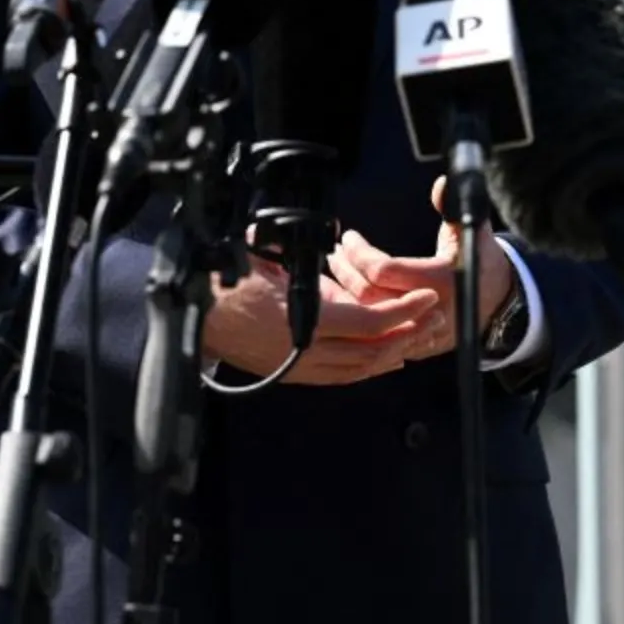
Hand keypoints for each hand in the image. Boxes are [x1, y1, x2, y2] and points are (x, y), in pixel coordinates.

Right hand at [200, 254, 440, 385]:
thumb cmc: (221, 284)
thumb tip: (330, 246)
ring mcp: (299, 367)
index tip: (426, 298)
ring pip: (359, 370)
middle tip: (433, 319)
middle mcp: (306, 351)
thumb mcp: (267, 259)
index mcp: (304, 321)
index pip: (368, 324)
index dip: (403, 312)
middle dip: (407, 336)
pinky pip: (339, 377)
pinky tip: (380, 360)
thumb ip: (302, 258)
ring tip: (415, 339)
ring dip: (391, 355)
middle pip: (372, 353)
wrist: (191, 316)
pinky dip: (365, 369)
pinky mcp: (291, 374)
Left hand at [327, 177, 516, 362]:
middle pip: (371, 294)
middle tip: (336, 252)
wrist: (499, 301)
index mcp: (441, 280)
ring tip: (336, 267)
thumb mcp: (472, 229)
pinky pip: (378, 332)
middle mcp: (429, 309)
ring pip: (370, 316)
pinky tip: (347, 293)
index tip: (349, 237)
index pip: (385, 270)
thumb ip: (454, 206)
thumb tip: (442, 185)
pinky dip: (360, 312)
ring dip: (347, 291)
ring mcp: (421, 331)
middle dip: (348, 271)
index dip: (361, 253)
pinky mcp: (416, 344)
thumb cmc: (481, 259)